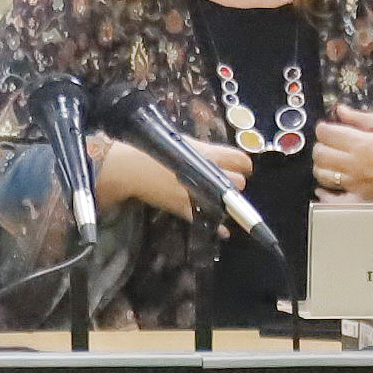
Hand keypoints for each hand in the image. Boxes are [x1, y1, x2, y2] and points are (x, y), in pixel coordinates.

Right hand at [93, 129, 246, 220]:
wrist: (129, 168)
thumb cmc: (153, 150)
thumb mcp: (181, 143)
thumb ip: (202, 152)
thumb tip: (218, 159)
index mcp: (207, 154)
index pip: (242, 160)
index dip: (243, 165)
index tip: (239, 168)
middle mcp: (207, 174)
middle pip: (239, 183)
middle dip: (233, 184)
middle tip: (223, 183)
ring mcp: (198, 193)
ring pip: (227, 203)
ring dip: (226, 202)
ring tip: (216, 199)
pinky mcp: (187, 209)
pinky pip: (210, 221)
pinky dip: (216, 226)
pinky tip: (220, 229)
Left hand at [314, 105, 372, 202]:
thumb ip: (362, 119)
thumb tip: (340, 110)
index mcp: (365, 144)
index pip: (327, 133)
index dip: (324, 128)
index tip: (327, 127)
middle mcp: (358, 166)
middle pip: (320, 154)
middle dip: (322, 145)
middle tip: (331, 143)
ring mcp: (358, 185)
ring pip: (322, 175)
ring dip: (323, 166)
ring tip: (334, 161)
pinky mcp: (362, 200)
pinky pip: (333, 200)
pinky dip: (325, 194)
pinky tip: (325, 190)